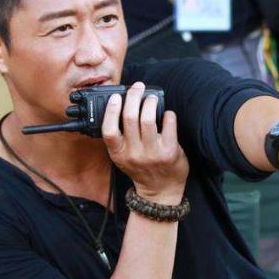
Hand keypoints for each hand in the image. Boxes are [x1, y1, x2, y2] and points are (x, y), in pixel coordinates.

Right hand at [102, 82, 188, 204]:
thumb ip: (120, 137)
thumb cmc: (141, 169)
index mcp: (119, 153)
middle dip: (133, 97)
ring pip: (148, 119)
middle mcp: (134, 153)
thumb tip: (121, 106)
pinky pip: (168, 124)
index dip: (111, 110)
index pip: (109, 130)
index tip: (116, 96)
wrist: (160, 191)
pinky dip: (168, 114)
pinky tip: (166, 114)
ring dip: (150, 102)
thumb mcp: (123, 157)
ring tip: (151, 98)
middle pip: (130, 118)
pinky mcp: (170, 152)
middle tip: (137, 88)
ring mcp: (152, 153)